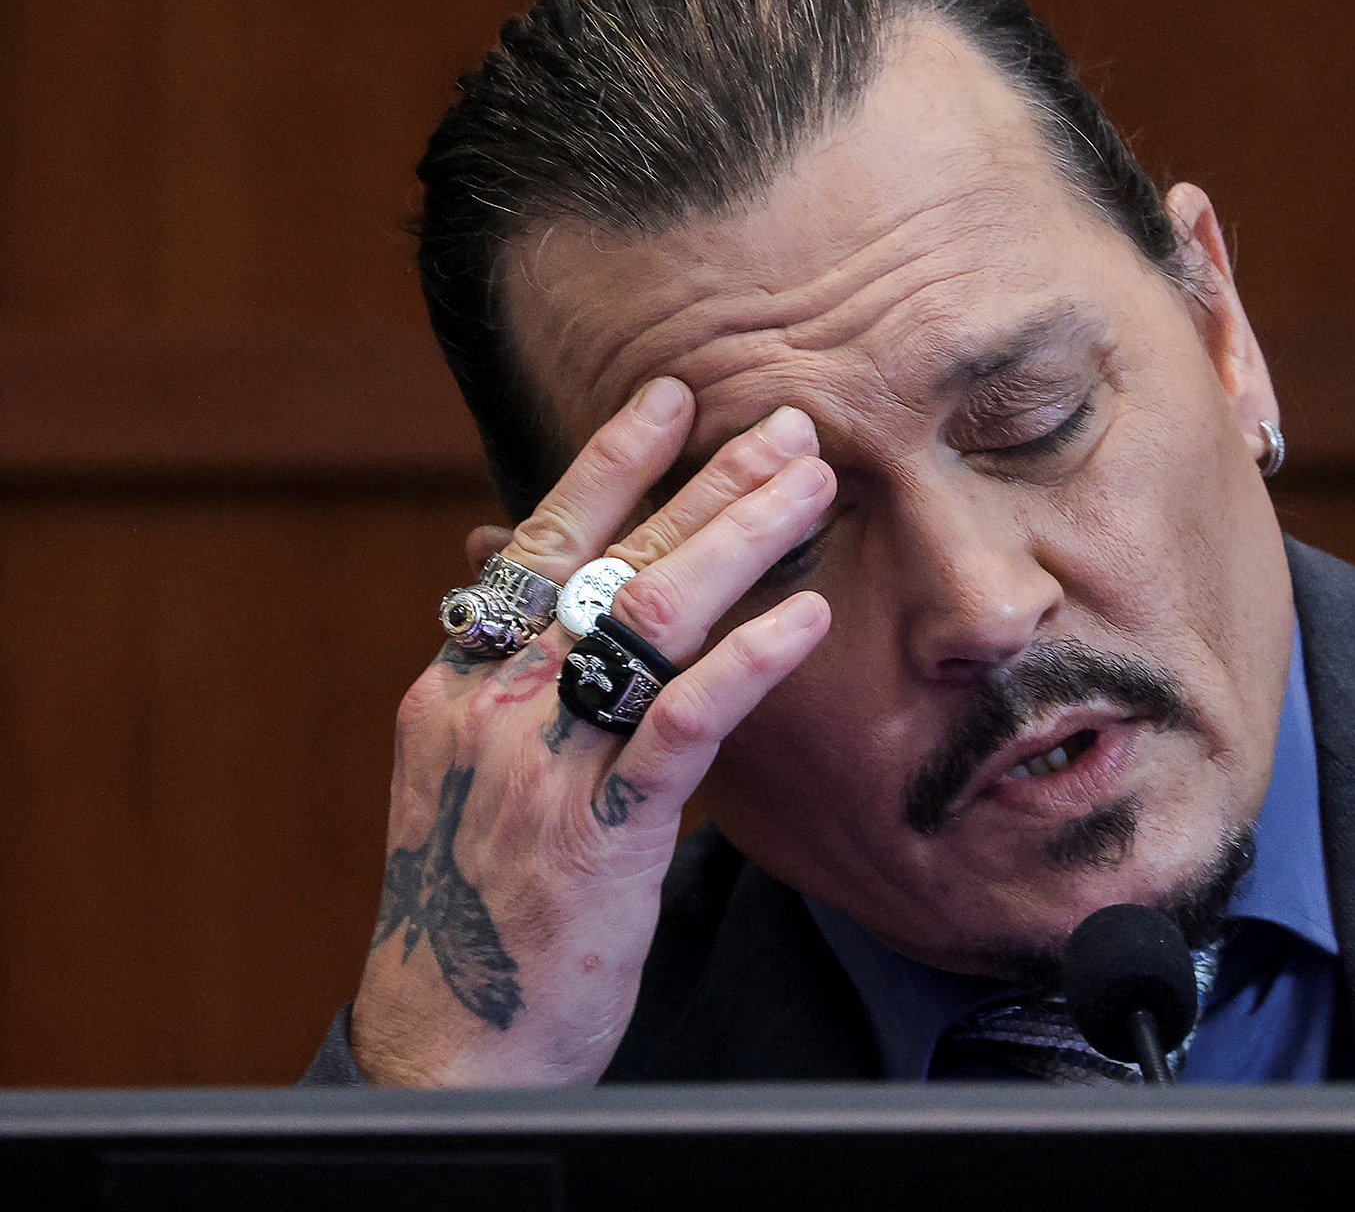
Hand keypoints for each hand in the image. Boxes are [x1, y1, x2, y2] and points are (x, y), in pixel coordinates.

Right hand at [349, 377, 833, 1085]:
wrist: (454, 1041)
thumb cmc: (484, 909)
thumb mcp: (481, 779)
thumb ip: (525, 694)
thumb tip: (580, 622)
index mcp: (462, 684)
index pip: (537, 545)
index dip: (606, 466)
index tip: (668, 400)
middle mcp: (494, 704)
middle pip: (609, 559)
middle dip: (705, 482)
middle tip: (784, 423)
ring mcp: (544, 763)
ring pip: (648, 616)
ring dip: (738, 537)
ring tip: (812, 485)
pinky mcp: (602, 829)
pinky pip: (685, 721)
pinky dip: (750, 658)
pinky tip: (807, 616)